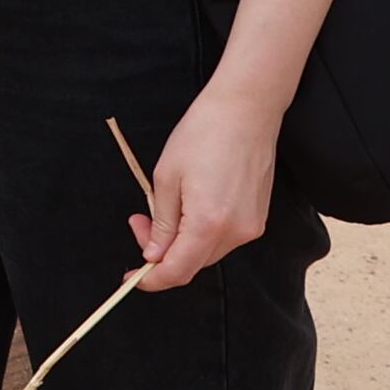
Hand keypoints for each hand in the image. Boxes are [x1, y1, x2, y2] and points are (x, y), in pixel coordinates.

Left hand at [131, 87, 278, 288]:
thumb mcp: (167, 178)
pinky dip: (201, 232)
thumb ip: (162, 224)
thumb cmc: (203, 135)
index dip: (151, 279)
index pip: (178, 271)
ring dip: (181, 240)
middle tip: (139, 221)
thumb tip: (154, 255)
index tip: (131, 276)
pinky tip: (187, 206)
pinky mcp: (258, 217)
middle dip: (161, 252)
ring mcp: (252, 226)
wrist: (245, 110)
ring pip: (208, 251)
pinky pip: (224, 237)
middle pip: (193, 263)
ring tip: (160, 208)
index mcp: (209, 224)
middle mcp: (237, 232)